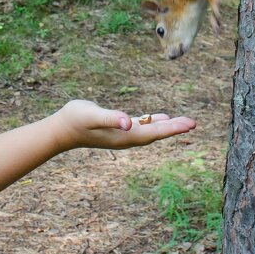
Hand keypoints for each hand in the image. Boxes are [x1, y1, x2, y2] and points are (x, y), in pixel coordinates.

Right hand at [52, 99, 195, 151]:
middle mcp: (126, 138)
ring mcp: (122, 135)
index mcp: (125, 136)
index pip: (154, 133)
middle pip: (156, 133)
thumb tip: (128, 123)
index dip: (172, 128)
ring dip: (166, 126)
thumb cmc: (75, 120)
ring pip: (150, 131)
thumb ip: (111, 118)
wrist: (61, 129)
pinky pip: (141, 126)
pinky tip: (158, 117)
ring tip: (183, 122)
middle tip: (193, 123)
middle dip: (174, 128)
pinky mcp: (117, 129)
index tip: (189, 125)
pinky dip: (152, 122)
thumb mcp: (93, 116)